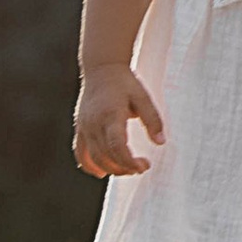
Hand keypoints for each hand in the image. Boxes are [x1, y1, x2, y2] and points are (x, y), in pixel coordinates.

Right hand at [72, 63, 163, 178]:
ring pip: (93, 158)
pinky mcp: (79, 128)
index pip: (117, 146)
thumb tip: (161, 142)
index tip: (143, 166)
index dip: (129, 161)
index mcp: (111, 114)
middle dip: (124, 168)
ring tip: (128, 169)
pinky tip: (101, 172)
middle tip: (141, 167)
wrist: (101, 69)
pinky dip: (90, 166)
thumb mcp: (143, 96)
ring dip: (111, 169)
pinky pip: (80, 153)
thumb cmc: (125, 82)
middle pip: (105, 156)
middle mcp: (94, 123)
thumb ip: (152, 119)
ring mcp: (84, 127)